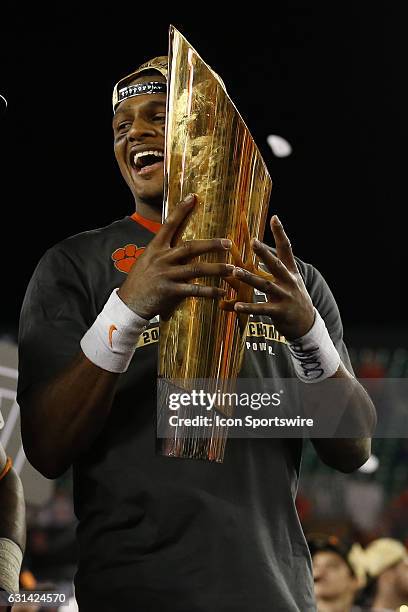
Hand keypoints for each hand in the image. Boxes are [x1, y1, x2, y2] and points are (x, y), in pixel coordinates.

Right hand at [118, 194, 233, 319]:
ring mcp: (166, 275)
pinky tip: (222, 292)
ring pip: (197, 269)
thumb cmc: (140, 281)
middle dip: (212, 244)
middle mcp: (162, 259)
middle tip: (229, 243)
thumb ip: (164, 252)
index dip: (181, 211)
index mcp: (155, 248)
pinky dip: (210, 292)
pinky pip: (195, 290)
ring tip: (232, 269)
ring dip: (217, 269)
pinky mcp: (170, 291)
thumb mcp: (147, 260)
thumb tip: (183, 245)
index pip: (169, 225)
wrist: (128, 303)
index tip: (193, 197)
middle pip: (191, 247)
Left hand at [232, 215, 314, 339]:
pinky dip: (249, 307)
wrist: (307, 324)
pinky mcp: (279, 312)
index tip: (274, 217)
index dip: (280, 233)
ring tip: (234, 272)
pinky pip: (261, 309)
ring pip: (264, 285)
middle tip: (253, 241)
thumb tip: (265, 248)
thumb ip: (278, 264)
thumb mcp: (290, 279)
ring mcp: (285, 296)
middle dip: (265, 253)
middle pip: (276, 264)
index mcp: (290, 271)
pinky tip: (236, 306)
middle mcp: (288, 281)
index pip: (286, 248)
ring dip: (249, 278)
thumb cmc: (293, 297)